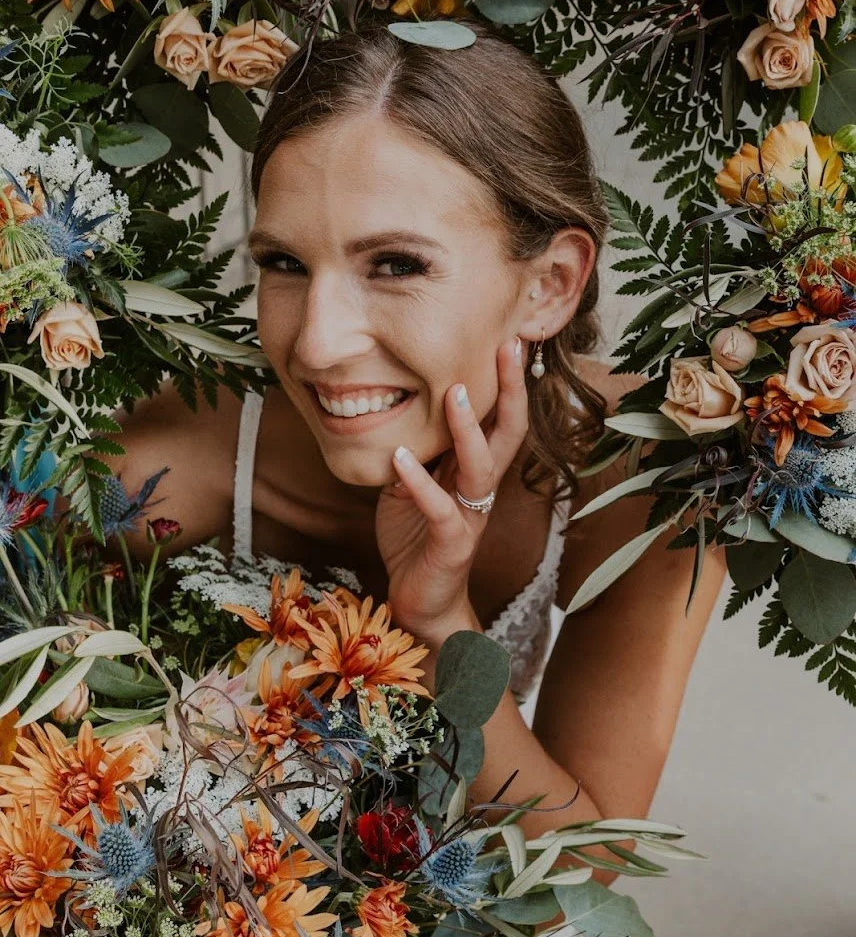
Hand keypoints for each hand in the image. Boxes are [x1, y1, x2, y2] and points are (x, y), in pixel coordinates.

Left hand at [375, 336, 528, 643]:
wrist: (420, 602)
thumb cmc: (416, 537)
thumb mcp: (412, 480)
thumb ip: (417, 444)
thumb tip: (397, 396)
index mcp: (475, 469)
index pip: (500, 416)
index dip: (508, 378)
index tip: (510, 334)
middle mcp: (481, 488)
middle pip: (509, 431)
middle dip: (511, 389)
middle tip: (510, 345)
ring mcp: (471, 516)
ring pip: (482, 466)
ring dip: (469, 429)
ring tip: (456, 392)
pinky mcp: (451, 544)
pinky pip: (440, 510)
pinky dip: (419, 483)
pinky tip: (400, 459)